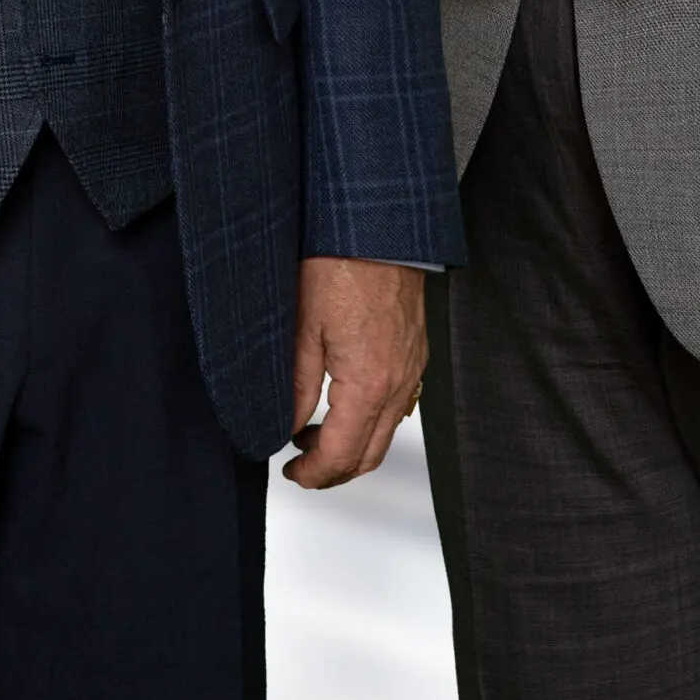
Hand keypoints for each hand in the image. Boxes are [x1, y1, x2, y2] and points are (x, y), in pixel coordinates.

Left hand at [284, 256, 427, 488]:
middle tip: (301, 467)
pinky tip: (343, 403)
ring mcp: (412, 368)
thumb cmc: (340, 264)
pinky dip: (371, 419)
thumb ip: (295, 386)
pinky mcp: (415, 352)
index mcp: (368, 384)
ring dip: (353, 446)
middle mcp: (398, 383)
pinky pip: (398, 404)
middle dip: (334, 471)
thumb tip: (284, 425)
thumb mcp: (301, 328)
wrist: (378, 224)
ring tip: (313, 434)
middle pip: (370, 454)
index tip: (291, 472)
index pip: (342, 454)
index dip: (313, 474)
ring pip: (386, 432)